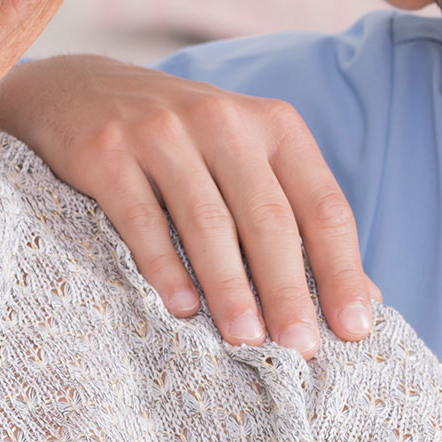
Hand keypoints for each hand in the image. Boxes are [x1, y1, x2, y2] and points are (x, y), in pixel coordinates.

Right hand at [0, 55, 379, 356]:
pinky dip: (164, 268)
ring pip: (209, 222)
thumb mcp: (245, 162)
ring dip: (230, 288)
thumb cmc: (180, 145)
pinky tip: (182, 309)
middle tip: (300, 350)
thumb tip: (363, 302)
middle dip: (288, 290)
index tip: (353, 330)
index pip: (323, 205)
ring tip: (246, 341)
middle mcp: (224, 121)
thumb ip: (297, 219)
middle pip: (269, 218)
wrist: (77, 91)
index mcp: (273, 126)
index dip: (342, 271)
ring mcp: (162, 134)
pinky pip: (142, 220)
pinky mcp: (108, 152)